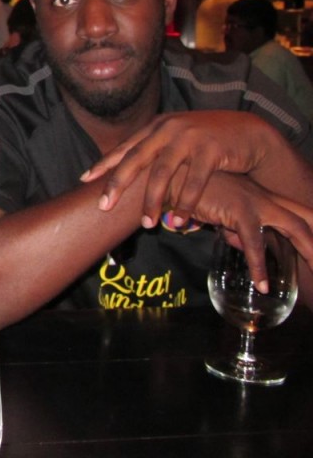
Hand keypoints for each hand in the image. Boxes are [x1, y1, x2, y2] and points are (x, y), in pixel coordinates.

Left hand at [82, 111, 275, 225]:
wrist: (247, 131)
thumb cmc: (206, 140)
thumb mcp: (176, 138)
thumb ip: (153, 150)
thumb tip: (124, 171)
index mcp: (156, 127)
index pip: (125, 148)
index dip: (104, 164)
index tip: (84, 180)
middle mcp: (168, 129)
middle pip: (136, 159)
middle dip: (118, 184)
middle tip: (104, 207)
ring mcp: (189, 138)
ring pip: (163, 173)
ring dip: (153, 201)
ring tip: (146, 224)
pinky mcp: (211, 149)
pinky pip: (195, 182)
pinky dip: (185, 204)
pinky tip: (178, 221)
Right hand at [186, 171, 312, 293]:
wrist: (165, 177)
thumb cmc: (185, 191)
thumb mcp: (215, 211)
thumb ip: (231, 226)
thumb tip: (241, 245)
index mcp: (258, 195)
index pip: (297, 210)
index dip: (312, 225)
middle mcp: (262, 195)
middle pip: (305, 216)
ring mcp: (254, 201)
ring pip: (295, 227)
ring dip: (309, 250)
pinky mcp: (239, 209)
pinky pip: (255, 242)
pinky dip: (259, 266)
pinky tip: (263, 286)